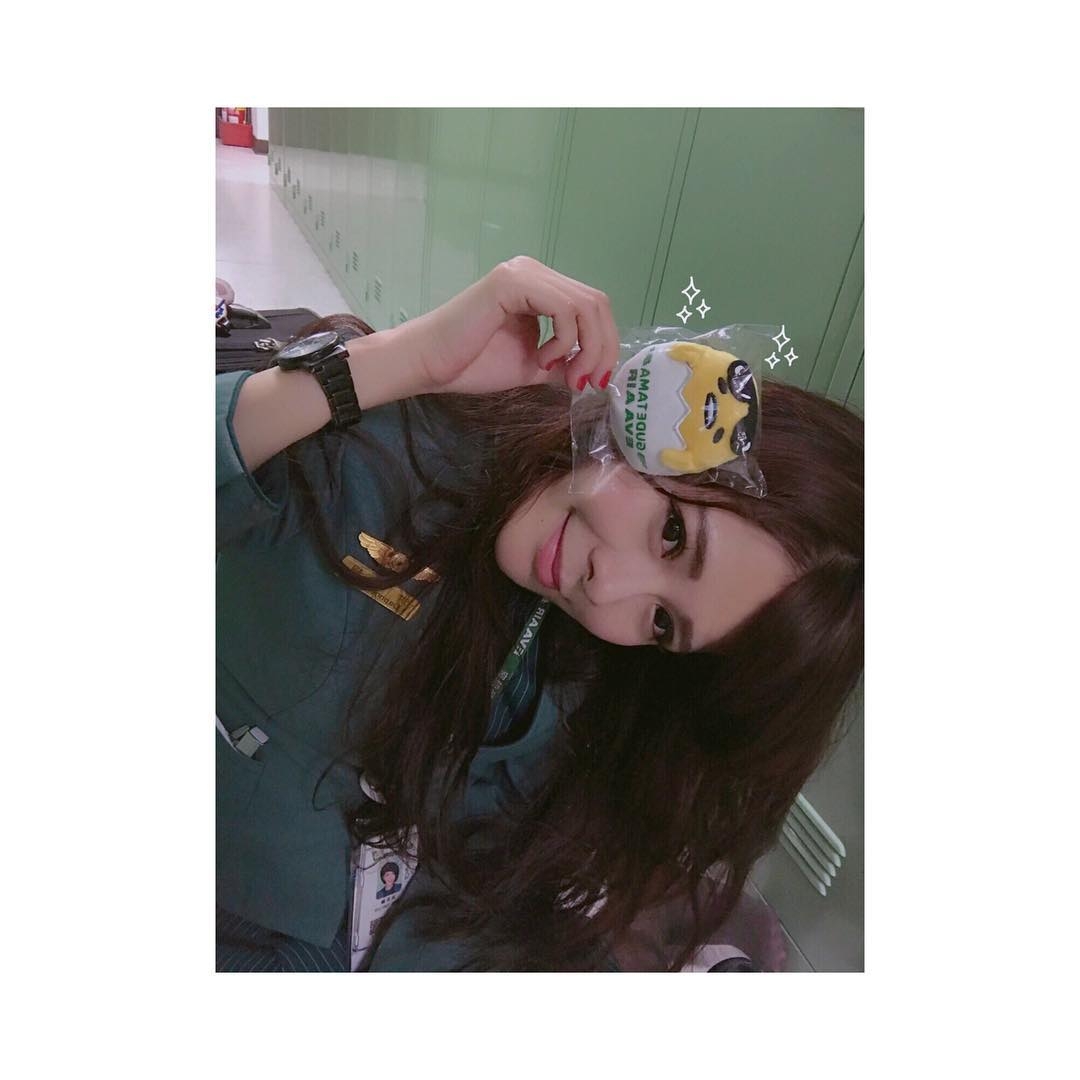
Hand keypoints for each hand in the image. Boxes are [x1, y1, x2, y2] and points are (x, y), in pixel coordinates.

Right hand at [397, 256, 618, 396]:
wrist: (431, 365)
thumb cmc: (472, 364)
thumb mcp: (533, 366)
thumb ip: (565, 363)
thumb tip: (597, 372)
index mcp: (541, 288)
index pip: (593, 307)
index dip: (606, 343)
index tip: (597, 381)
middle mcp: (535, 272)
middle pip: (597, 303)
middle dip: (602, 348)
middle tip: (588, 382)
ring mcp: (523, 273)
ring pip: (586, 305)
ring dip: (586, 348)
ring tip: (565, 376)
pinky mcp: (511, 282)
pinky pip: (563, 307)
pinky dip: (564, 340)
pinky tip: (543, 359)